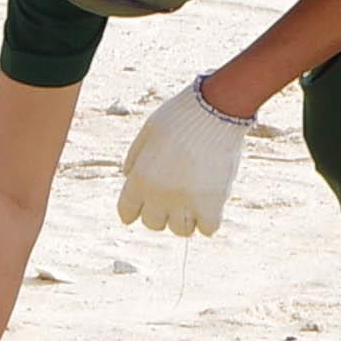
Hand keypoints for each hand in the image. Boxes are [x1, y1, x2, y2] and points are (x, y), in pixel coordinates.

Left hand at [115, 78, 255, 235]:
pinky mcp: (212, 204)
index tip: (143, 207)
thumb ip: (135, 159)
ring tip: (194, 200)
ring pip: (181, 230)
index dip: (134, 210)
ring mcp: (186, 202)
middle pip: (153, 224)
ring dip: (186, 218)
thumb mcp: (147, 133)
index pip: (126, 213)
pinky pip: (208, 229)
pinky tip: (211, 205)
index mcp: (139, 178)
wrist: (214, 110)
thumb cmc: (180, 117)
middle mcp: (159, 195)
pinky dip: (209, 220)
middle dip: (161, 212)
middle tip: (173, 197)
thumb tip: (130, 178)